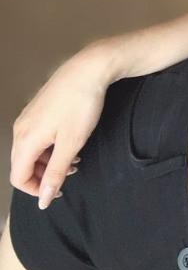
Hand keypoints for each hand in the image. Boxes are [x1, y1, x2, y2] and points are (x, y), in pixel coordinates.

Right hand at [10, 44, 117, 208]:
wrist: (89, 69)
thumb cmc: (81, 105)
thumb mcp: (71, 144)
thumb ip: (55, 174)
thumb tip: (42, 200)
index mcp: (25, 140)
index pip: (18, 178)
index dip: (36, 190)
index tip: (59, 190)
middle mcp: (20, 129)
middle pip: (23, 165)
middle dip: (45, 174)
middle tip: (71, 172)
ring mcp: (28, 117)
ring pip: (31, 151)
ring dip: (50, 160)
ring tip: (75, 157)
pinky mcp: (37, 109)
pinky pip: (37, 136)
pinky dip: (50, 146)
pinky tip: (70, 141)